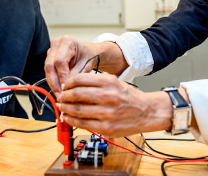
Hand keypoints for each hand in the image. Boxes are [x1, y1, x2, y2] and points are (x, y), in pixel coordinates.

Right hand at [44, 36, 99, 96]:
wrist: (88, 53)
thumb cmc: (88, 56)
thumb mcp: (86, 64)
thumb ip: (76, 74)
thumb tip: (66, 87)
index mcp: (67, 41)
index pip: (60, 61)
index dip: (61, 76)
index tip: (65, 88)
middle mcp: (56, 44)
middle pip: (50, 65)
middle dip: (54, 82)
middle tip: (60, 95)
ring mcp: (51, 50)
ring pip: (47, 70)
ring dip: (52, 83)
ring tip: (59, 95)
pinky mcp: (49, 58)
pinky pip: (49, 71)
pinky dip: (53, 82)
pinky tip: (58, 91)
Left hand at [57, 73, 172, 136]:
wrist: (147, 112)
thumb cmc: (129, 97)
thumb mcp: (115, 82)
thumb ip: (96, 83)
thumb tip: (73, 86)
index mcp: (109, 82)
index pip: (80, 80)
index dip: (68, 83)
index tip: (64, 86)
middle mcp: (108, 96)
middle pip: (76, 94)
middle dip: (64, 96)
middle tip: (60, 97)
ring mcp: (107, 113)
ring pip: (77, 110)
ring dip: (65, 109)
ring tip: (62, 107)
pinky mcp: (106, 127)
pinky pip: (83, 124)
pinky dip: (72, 120)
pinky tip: (68, 117)